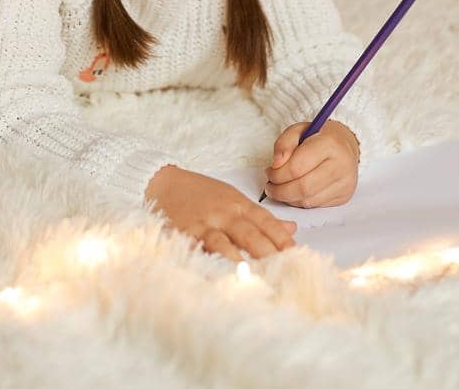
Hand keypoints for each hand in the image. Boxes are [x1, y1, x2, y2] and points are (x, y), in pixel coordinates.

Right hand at [144, 165, 296, 259]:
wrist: (162, 183)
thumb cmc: (199, 193)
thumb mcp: (233, 198)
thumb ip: (260, 217)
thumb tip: (291, 229)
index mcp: (239, 204)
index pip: (266, 222)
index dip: (281, 238)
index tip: (297, 254)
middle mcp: (224, 213)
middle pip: (250, 234)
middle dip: (268, 252)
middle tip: (284, 270)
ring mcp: (204, 224)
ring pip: (225, 243)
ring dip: (239, 259)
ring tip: (253, 276)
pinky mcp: (185, 234)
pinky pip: (199, 250)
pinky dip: (209, 262)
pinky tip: (217, 274)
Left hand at [263, 120, 358, 207]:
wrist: (345, 145)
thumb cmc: (319, 137)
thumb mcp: (298, 130)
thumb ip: (283, 144)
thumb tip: (276, 165)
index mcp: (330, 144)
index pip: (296, 167)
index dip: (277, 174)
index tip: (269, 171)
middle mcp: (341, 165)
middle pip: (303, 188)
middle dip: (280, 190)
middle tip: (270, 186)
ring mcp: (345, 183)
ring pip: (308, 201)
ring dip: (288, 198)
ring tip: (280, 189)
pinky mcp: (344, 196)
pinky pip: (315, 205)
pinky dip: (300, 202)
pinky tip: (295, 192)